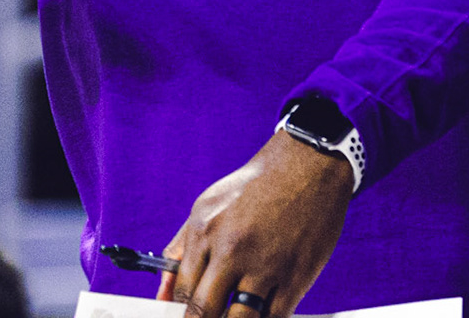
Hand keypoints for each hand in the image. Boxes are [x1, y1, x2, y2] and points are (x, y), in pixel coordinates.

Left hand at [158, 131, 352, 317]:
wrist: (307, 165)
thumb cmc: (255, 188)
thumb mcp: (207, 207)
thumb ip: (182, 249)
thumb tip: (162, 291)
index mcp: (205, 230)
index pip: (181, 291)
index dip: (179, 312)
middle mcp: (232, 249)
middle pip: (204, 311)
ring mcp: (265, 265)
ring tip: (233, 316)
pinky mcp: (296, 275)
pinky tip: (260, 312)